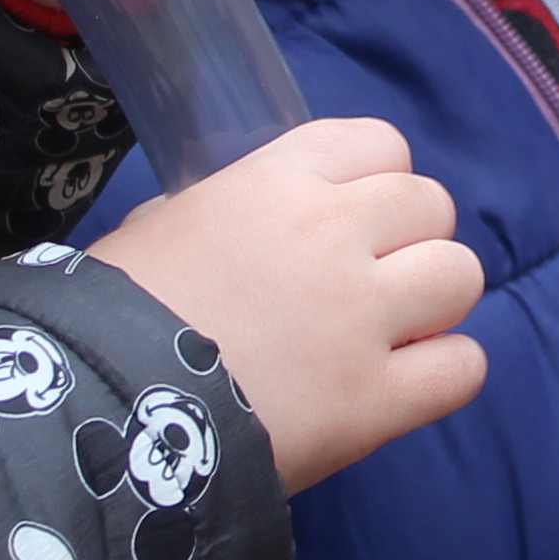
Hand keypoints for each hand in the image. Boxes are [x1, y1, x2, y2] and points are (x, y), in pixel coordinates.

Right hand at [88, 116, 486, 489]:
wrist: (95, 415)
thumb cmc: (108, 316)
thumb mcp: (156, 230)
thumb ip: (220, 213)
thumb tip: (242, 228)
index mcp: (276, 183)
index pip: (379, 144)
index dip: (373, 182)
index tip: (351, 219)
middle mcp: (332, 235)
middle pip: (431, 205)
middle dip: (409, 240)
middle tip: (370, 282)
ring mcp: (360, 318)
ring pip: (460, 275)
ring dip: (435, 301)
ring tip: (392, 332)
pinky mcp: (374, 401)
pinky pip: (463, 368)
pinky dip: (443, 374)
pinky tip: (404, 385)